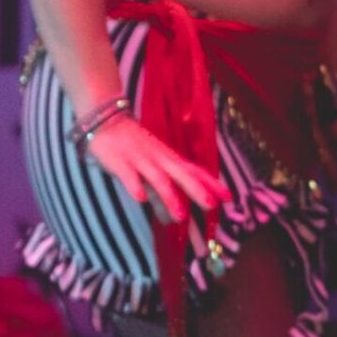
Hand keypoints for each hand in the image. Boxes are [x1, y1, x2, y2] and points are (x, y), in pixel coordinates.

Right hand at [84, 113, 230, 226]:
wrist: (107, 120)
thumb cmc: (134, 146)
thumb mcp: (154, 162)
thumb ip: (166, 186)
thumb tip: (175, 215)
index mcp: (169, 159)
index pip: (195, 171)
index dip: (211, 184)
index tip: (229, 198)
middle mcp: (159, 160)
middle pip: (182, 175)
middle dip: (197, 190)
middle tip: (211, 205)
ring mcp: (139, 160)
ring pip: (158, 179)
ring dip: (170, 197)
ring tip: (180, 216)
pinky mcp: (119, 162)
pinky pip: (128, 176)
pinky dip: (135, 186)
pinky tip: (141, 199)